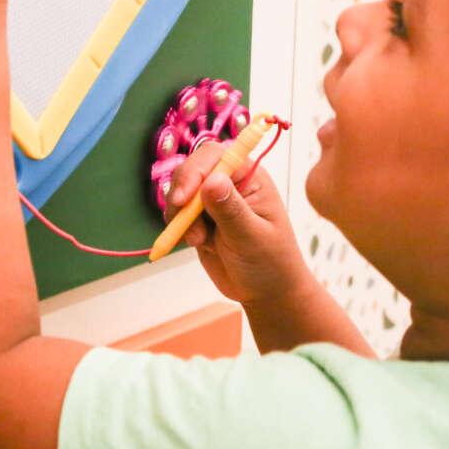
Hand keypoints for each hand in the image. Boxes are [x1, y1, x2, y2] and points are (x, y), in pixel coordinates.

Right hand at [169, 141, 310, 307]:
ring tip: (198, 241)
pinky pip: (178, 214)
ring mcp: (213, 201)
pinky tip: (196, 243)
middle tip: (185, 227)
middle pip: (192, 171)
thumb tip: (212, 180)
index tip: (182, 200)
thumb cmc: (270, 262)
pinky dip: (178, 228)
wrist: (266, 292)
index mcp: (250, 176)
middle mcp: (230, 183)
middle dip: (182, 197)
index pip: (215, 156)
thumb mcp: (251, 237)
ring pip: (180, 194)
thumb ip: (231, 210)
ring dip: (180, 217)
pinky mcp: (200, 219)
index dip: (194, 172)